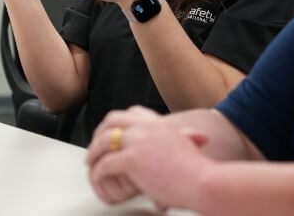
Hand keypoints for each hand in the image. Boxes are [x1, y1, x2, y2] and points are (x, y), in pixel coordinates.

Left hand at [87, 108, 210, 210]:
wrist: (203, 181)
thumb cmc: (200, 170)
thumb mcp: (191, 145)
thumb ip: (187, 138)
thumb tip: (198, 138)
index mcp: (159, 123)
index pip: (132, 112)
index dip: (118, 121)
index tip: (112, 131)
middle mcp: (146, 127)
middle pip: (112, 120)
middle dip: (100, 132)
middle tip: (95, 146)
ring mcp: (137, 141)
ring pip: (104, 141)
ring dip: (94, 152)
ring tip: (91, 163)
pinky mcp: (131, 160)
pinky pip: (105, 164)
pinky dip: (98, 172)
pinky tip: (98, 177)